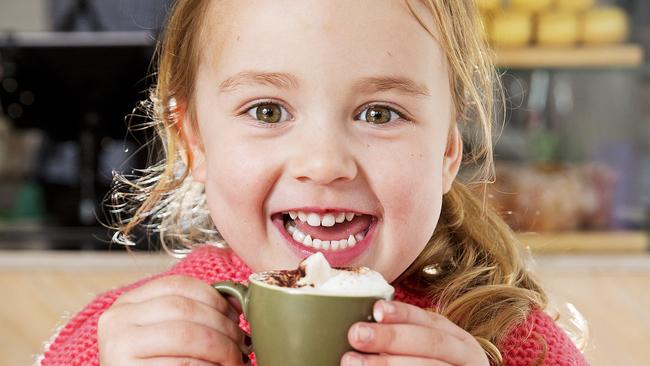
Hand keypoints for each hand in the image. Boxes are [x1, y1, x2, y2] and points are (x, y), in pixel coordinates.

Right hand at [98, 275, 246, 365]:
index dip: (214, 297)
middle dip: (222, 325)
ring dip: (220, 347)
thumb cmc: (158, 363)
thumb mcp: (168, 332)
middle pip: (184, 309)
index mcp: (129, 303)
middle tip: (241, 342)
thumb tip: (237, 302)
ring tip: (235, 358)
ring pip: (185, 334)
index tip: (235, 314)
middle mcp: (117, 319)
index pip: (178, 284)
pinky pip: (181, 364)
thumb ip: (196, 313)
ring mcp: (118, 346)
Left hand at [341, 300, 488, 365]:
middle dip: (391, 338)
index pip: (428, 320)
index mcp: (456, 338)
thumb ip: (402, 337)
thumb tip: (360, 326)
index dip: (402, 313)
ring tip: (352, 361)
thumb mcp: (426, 349)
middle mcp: (464, 357)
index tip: (376, 310)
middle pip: (429, 343)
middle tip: (356, 335)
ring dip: (387, 365)